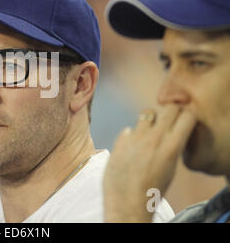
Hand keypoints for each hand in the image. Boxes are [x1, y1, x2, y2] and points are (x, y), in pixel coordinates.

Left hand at [103, 105, 196, 221]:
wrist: (127, 201)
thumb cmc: (152, 190)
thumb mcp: (170, 168)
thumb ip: (170, 146)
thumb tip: (169, 132)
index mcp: (172, 146)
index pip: (188, 115)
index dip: (187, 117)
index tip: (183, 123)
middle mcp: (155, 137)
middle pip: (169, 108)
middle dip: (170, 112)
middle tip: (167, 122)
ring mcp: (136, 137)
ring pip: (147, 113)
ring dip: (149, 120)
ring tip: (147, 134)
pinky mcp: (120, 140)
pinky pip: (129, 129)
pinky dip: (131, 136)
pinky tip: (130, 150)